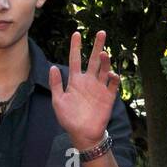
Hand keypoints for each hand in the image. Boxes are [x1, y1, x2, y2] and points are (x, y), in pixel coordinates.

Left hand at [49, 30, 119, 150]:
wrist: (83, 134)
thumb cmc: (69, 119)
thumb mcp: (58, 102)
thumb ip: (56, 85)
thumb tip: (52, 67)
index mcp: (75, 81)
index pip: (75, 59)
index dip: (75, 47)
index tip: (76, 33)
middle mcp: (89, 81)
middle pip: (94, 59)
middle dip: (97, 46)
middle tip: (101, 32)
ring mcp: (99, 87)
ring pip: (104, 69)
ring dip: (105, 61)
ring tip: (104, 54)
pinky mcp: (108, 96)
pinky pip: (113, 84)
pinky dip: (113, 79)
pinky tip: (111, 76)